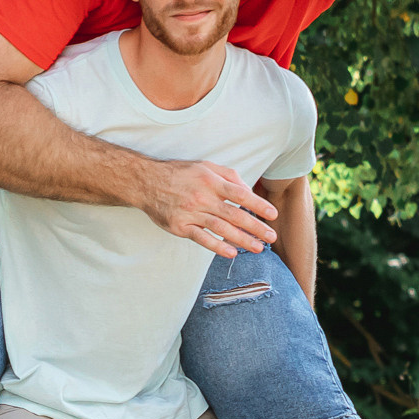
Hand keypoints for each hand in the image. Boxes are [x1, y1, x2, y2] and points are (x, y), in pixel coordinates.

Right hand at [140, 160, 277, 257]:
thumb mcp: (205, 166)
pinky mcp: (180, 226)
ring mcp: (191, 213)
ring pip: (221, 229)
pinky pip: (201, 238)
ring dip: (242, 239)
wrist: (146, 182)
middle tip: (271, 237)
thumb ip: (229, 175)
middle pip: (234, 214)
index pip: (240, 194)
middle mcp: (202, 197)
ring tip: (258, 248)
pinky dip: (217, 246)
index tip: (273, 215)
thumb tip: (248, 189)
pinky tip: (231, 253)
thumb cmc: (180, 173)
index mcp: (211, 181)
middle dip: (255, 227)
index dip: (258, 205)